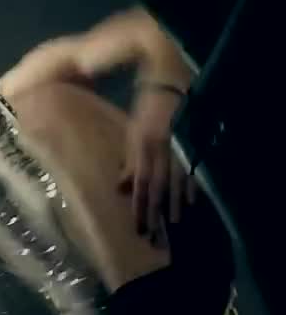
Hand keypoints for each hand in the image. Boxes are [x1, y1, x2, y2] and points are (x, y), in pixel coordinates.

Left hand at [120, 87, 195, 238]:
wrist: (169, 80)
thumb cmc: (146, 108)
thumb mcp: (133, 132)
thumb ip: (129, 160)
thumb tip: (121, 187)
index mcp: (143, 144)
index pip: (140, 181)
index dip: (139, 204)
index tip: (137, 225)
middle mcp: (161, 147)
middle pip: (157, 185)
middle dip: (154, 210)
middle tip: (153, 233)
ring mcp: (178, 144)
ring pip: (176, 180)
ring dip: (174, 203)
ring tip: (173, 223)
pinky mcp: (192, 140)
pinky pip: (192, 168)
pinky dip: (191, 186)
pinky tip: (191, 201)